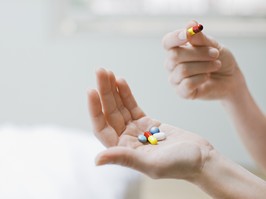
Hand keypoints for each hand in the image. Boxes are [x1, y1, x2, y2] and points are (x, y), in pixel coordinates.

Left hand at [87, 68, 212, 179]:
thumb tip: (96, 160)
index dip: (95, 110)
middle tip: (100, 71)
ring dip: (113, 90)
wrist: (202, 158)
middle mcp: (127, 140)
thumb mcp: (152, 164)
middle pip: (110, 113)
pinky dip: (126, 93)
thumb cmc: (181, 165)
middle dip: (104, 92)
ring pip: (120, 107)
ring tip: (107, 72)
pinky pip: (133, 105)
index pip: (102, 128)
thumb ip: (125, 159)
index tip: (91, 91)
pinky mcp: (148, 122)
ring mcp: (137, 130)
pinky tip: (120, 81)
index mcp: (124, 151)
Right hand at [162, 20, 245, 100]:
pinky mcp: (182, 92)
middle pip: (174, 56)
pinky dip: (201, 78)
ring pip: (183, 70)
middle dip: (198, 53)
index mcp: (176, 49)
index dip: (174, 38)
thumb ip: (200, 39)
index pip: (167, 42)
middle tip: (215, 53)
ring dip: (204, 66)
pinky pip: (187, 84)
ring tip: (216, 65)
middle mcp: (172, 64)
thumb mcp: (213, 46)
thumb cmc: (219, 60)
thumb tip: (190, 24)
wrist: (230, 80)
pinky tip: (207, 77)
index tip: (186, 34)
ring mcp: (175, 79)